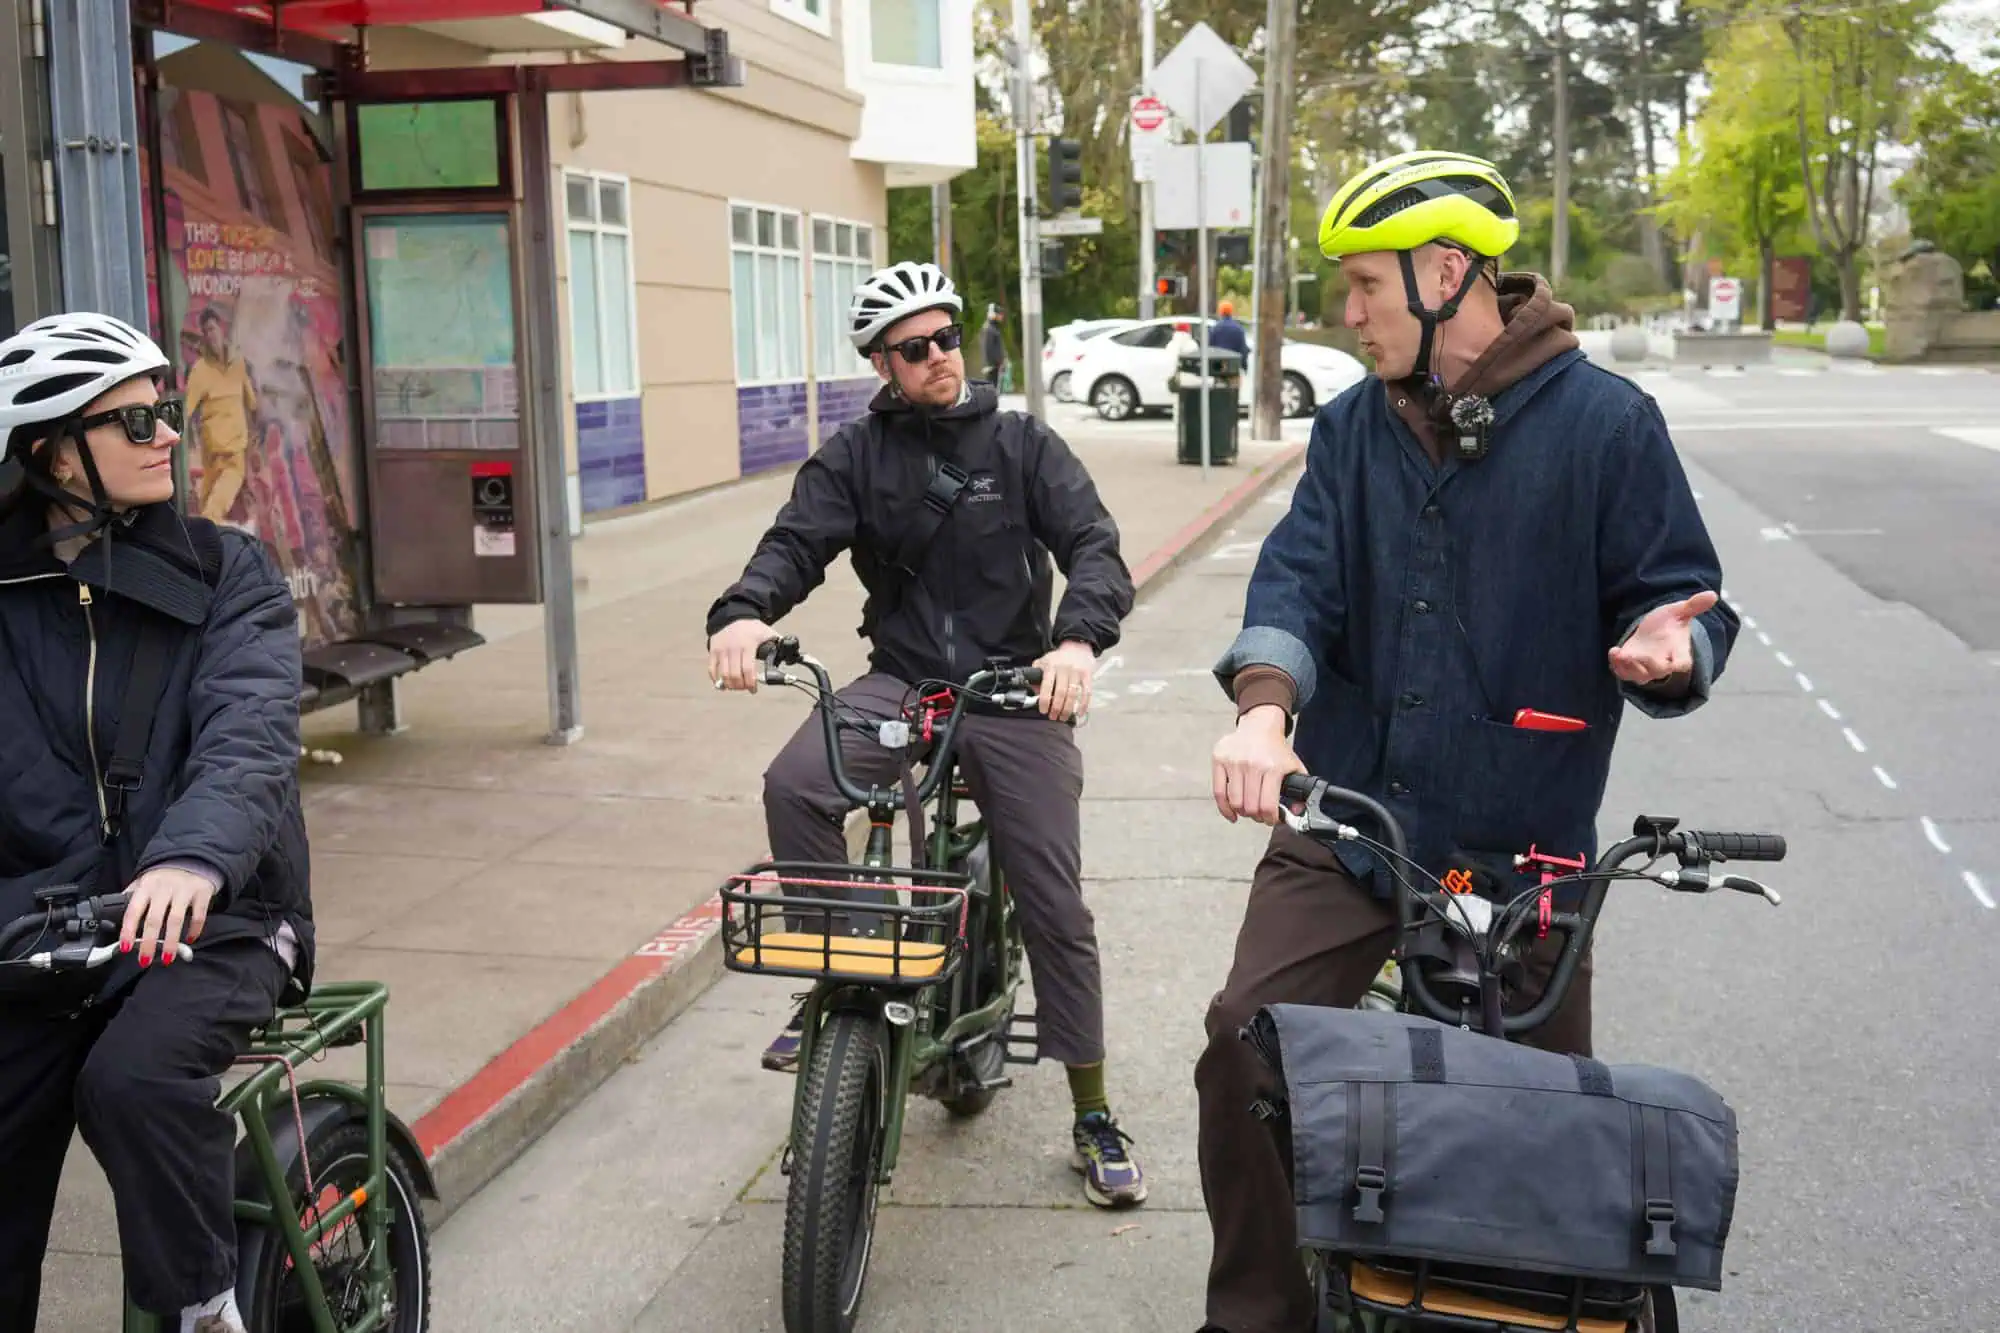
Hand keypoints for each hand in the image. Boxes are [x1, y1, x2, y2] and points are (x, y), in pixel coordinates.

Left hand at [119, 866, 218, 966]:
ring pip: (175, 920)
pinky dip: (194, 930)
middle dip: (149, 943)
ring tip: (167, 958)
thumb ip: (131, 897)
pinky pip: (198, 916)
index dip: (128, 931)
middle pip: (154, 919)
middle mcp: (163, 888)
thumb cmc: (165, 876)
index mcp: (146, 887)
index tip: (125, 948)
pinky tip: (189, 940)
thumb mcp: (144, 881)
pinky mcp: (202, 893)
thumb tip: (112, 917)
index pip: (133, 911)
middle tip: (145, 960)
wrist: (194, 857)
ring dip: (170, 942)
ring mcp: (184, 890)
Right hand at [708, 619, 778, 692]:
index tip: (753, 689)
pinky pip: (712, 669)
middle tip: (745, 688)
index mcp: (748, 645)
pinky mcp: (713, 650)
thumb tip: (791, 656)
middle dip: (741, 686)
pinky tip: (723, 683)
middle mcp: (734, 648)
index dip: (751, 683)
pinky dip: (716, 679)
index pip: (748, 670)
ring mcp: (722, 650)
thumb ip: (778, 644)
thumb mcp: (768, 633)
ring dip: (730, 685)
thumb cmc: (752, 627)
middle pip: (735, 675)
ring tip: (736, 686)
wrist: (734, 614)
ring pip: (723, 674)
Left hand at [1033, 640, 1096, 721]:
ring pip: (1073, 695)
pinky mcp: (1087, 676)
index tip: (1043, 710)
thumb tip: (1033, 693)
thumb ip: (1035, 675)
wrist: (1076, 646)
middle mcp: (1064, 669)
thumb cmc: (1058, 658)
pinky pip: (1087, 693)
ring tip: (1063, 717)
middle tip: (1053, 716)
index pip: (1047, 685)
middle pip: (1061, 692)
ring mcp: (1077, 672)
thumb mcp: (1043, 662)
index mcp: (1051, 666)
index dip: (1044, 700)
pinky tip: (1079, 713)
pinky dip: (1083, 705)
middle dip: (1056, 708)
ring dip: (1067, 709)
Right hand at [1212, 706, 1305, 824]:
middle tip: (1260, 816)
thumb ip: (1300, 790)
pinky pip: (1218, 792)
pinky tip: (1232, 813)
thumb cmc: (1276, 750)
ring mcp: (1234, 762)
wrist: (1260, 726)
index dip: (1270, 819)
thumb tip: (1297, 811)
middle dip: (1257, 817)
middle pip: (1250, 807)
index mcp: (1272, 768)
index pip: (1267, 806)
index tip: (1272, 819)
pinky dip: (1224, 808)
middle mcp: (1252, 765)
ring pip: (1234, 802)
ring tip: (1248, 810)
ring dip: (1242, 812)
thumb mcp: (1294, 767)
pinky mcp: (1220, 760)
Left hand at [1608, 590, 1717, 685]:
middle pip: (1658, 672)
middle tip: (1634, 654)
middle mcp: (1663, 663)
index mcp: (1679, 652)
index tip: (1674, 663)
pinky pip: (1623, 673)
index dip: (1679, 664)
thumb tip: (1712, 595)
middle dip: (1647, 665)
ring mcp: (1646, 667)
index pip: (1682, 663)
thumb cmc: (1669, 623)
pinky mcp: (1630, 666)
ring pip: (1639, 677)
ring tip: (1619, 654)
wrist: (1653, 631)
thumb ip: (1693, 606)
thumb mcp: (1679, 612)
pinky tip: (1614, 651)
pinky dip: (1617, 665)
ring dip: (1628, 668)